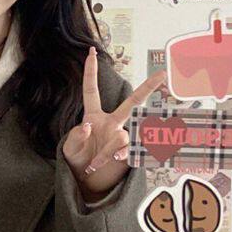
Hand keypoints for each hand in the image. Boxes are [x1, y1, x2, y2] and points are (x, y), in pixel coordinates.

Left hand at [62, 47, 165, 200]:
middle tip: (162, 74)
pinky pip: (129, 150)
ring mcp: (121, 137)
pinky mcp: (128, 152)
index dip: (90, 72)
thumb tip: (88, 126)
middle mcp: (111, 123)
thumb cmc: (77, 158)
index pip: (91, 91)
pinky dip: (120, 155)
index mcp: (94, 116)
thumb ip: (76, 136)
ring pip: (122, 136)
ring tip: (93, 164)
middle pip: (131, 102)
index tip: (90, 52)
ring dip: (106, 151)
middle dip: (147, 88)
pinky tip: (114, 160)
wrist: (85, 179)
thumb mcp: (70, 148)